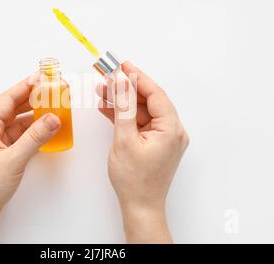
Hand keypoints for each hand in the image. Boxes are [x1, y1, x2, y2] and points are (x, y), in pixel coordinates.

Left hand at [0, 74, 60, 242]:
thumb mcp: (12, 160)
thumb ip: (35, 138)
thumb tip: (53, 119)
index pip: (8, 99)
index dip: (26, 86)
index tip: (43, 78)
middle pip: (14, 108)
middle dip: (33, 98)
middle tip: (52, 91)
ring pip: (19, 123)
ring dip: (35, 116)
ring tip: (53, 108)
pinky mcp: (3, 155)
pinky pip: (20, 137)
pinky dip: (33, 132)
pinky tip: (45, 131)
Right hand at [96, 61, 188, 242]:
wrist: (140, 207)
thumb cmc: (135, 180)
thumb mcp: (124, 139)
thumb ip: (124, 107)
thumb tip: (122, 82)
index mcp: (171, 129)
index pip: (155, 94)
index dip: (137, 77)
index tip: (122, 66)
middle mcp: (172, 131)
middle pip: (148, 101)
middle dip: (126, 89)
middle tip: (107, 77)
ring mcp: (164, 138)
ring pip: (142, 111)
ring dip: (122, 102)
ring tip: (102, 91)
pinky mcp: (155, 144)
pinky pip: (140, 123)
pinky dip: (125, 116)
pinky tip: (108, 108)